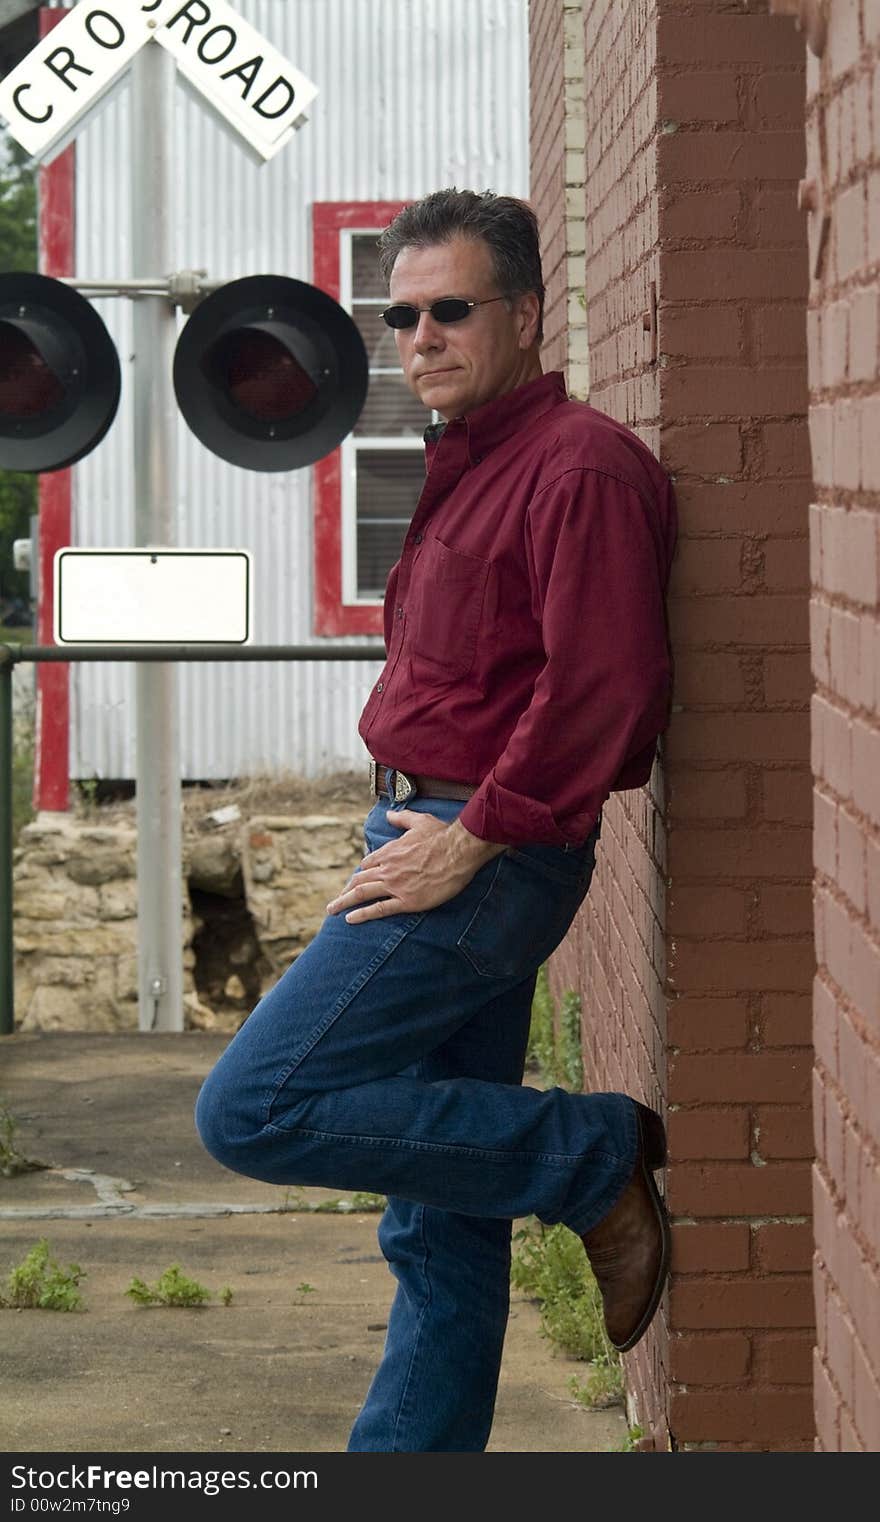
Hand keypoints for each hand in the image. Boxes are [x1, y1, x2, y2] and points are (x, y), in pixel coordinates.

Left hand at [326, 809, 504, 923]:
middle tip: (335, 901)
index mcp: (390, 851)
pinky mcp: (407, 901)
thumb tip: (389, 814)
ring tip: (332, 910)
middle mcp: (388, 868)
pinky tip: (349, 919)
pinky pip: (379, 909)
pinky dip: (362, 914)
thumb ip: (401, 818)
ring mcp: (395, 885)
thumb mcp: (419, 821)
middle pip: (359, 880)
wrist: (458, 851)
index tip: (356, 881)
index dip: (361, 872)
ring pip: (362, 894)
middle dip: (345, 890)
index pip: (368, 863)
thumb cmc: (441, 835)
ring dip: (344, 902)